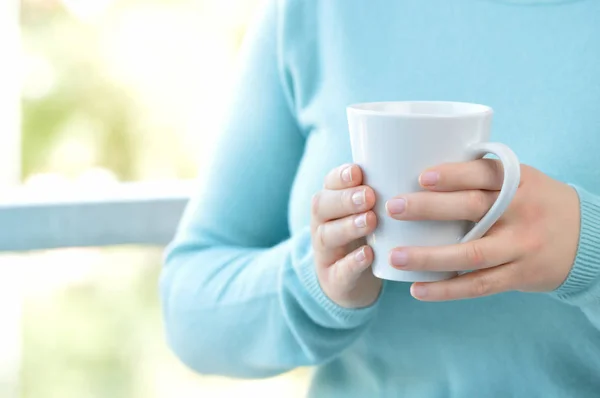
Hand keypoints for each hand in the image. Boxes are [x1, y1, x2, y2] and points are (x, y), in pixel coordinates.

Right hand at [311, 164, 381, 307]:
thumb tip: (431, 159)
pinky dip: (352, 262)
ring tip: (371, 220)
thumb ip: (391, 189)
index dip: (340, 177)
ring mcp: (326, 252)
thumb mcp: (374, 211)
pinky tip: (368, 254)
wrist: (350, 283)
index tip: (358, 171)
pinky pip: (340, 270)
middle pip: (323, 206)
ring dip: (349, 227)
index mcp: (332, 202)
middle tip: (369, 196)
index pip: (329, 183)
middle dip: (345, 199)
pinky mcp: (334, 280)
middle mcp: (323, 224)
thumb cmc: (371, 236)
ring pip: (328, 236)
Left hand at [386, 160, 579, 301]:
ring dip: (430, 257)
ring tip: (396, 256)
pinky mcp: (518, 275)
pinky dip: (447, 290)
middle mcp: (520, 212)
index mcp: (519, 182)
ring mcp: (520, 246)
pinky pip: (479, 285)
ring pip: (472, 253)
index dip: (453, 175)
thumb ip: (483, 177)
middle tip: (393, 208)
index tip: (421, 176)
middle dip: (430, 208)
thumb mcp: (521, 181)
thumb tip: (419, 172)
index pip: (484, 173)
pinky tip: (418, 290)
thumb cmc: (535, 203)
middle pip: (472, 208)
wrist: (586, 238)